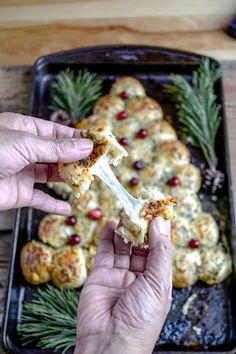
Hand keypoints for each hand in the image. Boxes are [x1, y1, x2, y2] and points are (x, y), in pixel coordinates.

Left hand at [0, 112, 92, 213]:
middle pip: (57, 154)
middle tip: (97, 164)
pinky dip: (54, 205)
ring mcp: (23, 172)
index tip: (98, 143)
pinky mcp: (19, 194)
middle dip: (77, 159)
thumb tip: (86, 147)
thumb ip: (57, 148)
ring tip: (88, 181)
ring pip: (52, 175)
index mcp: (24, 130)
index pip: (57, 132)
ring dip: (69, 179)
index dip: (77, 138)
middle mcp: (25, 150)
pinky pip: (40, 200)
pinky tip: (68, 208)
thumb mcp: (26, 144)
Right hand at [75, 217, 171, 353]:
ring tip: (125, 211)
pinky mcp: (100, 274)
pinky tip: (111, 223)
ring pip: (123, 245)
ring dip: (125, 228)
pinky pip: (104, 251)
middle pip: (141, 245)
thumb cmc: (140, 319)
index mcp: (157, 280)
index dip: (159, 231)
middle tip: (139, 207)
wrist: (108, 343)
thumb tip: (160, 223)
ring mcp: (118, 275)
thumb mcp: (158, 283)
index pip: (160, 249)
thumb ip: (159, 251)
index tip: (158, 211)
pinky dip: (107, 236)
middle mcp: (138, 276)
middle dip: (140, 226)